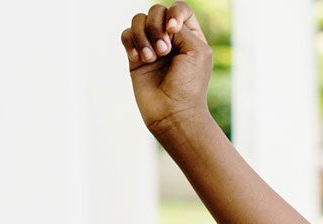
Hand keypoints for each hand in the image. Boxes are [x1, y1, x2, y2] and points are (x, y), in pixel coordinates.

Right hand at [121, 3, 214, 138]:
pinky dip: (131, 44)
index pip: (179, 8)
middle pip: (156, 10)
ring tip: (151, 58)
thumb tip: (161, 24)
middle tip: (163, 51)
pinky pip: (126, 35)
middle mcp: (170, 38)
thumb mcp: (197, 51)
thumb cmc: (189, 85)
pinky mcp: (135, 57)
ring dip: (143, 36)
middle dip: (157, 27)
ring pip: (138, 20)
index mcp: (190, 35)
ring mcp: (151, 46)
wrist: (172, 113)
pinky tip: (139, 60)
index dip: (174, 12)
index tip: (173, 29)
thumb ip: (180, 28)